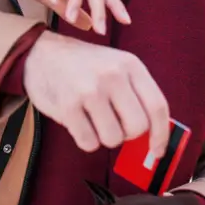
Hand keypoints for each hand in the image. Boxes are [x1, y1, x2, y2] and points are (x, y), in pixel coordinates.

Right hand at [22, 32, 169, 156]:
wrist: (42, 53)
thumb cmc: (84, 66)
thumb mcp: (116, 66)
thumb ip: (136, 94)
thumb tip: (154, 136)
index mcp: (130, 64)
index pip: (157, 106)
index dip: (161, 134)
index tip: (157, 151)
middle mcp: (112, 75)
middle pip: (137, 127)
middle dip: (127, 134)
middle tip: (114, 124)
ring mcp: (90, 90)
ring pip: (113, 139)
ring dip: (104, 137)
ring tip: (93, 119)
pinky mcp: (68, 105)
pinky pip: (89, 142)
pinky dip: (86, 140)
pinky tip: (79, 122)